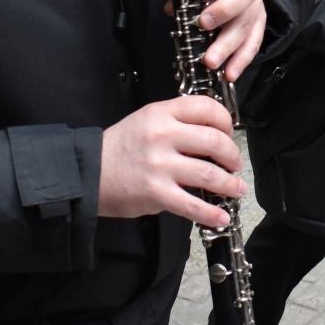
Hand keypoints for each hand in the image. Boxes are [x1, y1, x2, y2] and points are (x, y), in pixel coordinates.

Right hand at [98, 95, 243, 227]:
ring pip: (209, 174)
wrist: (88, 173)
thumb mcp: (146, 120)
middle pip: (214, 141)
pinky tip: (222, 217)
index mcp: (161, 113)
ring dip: (230, 184)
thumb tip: (213, 134)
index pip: (206, 108)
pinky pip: (192, 205)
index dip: (225, 121)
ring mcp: (159, 165)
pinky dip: (212, 213)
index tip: (228, 133)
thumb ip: (176, 121)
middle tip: (234, 164)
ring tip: (236, 188)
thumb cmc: (121, 148)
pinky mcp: (156, 193)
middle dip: (232, 155)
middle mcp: (162, 135)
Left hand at [187, 0, 264, 81]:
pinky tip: (229, 74)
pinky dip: (241, 60)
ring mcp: (254, 4)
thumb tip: (172, 8)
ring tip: (211, 61)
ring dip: (228, 44)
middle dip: (224, 10)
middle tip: (203, 25)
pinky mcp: (259, 24)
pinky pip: (254, 43)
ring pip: (247, 22)